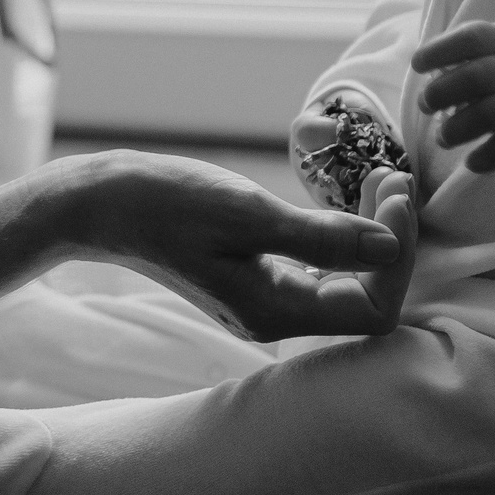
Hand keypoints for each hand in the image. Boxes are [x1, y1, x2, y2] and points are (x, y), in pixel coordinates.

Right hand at [53, 152, 415, 341]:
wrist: (98, 204)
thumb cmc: (164, 204)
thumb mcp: (248, 213)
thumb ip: (323, 238)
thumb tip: (390, 248)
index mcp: (274, 314)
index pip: (372, 308)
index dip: (396, 256)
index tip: (395, 195)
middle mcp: (275, 318)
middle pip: (364, 298)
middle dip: (390, 240)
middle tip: (393, 177)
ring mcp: (264, 300)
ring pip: (345, 281)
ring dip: (370, 232)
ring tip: (379, 177)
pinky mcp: (254, 276)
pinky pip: (319, 267)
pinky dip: (341, 233)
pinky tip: (346, 196)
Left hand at [413, 20, 494, 172]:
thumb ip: (467, 52)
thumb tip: (427, 72)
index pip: (472, 38)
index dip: (440, 50)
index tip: (417, 64)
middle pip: (477, 78)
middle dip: (442, 93)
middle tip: (425, 105)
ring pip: (492, 114)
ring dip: (459, 128)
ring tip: (442, 138)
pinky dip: (487, 157)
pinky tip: (470, 162)